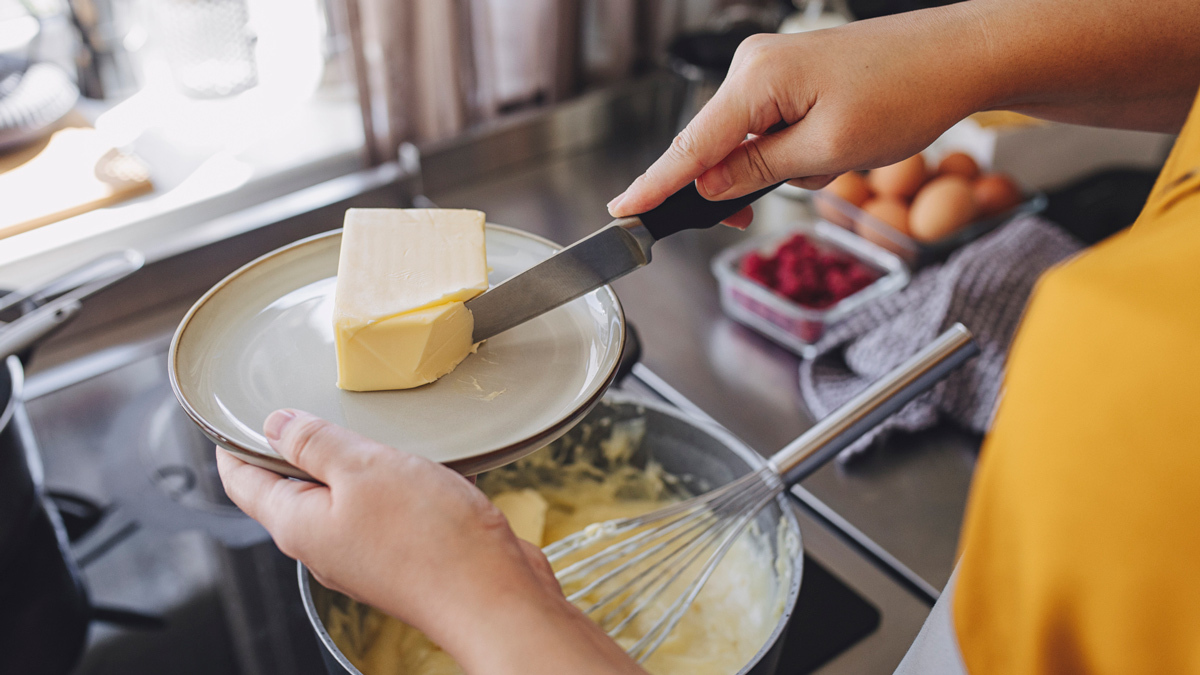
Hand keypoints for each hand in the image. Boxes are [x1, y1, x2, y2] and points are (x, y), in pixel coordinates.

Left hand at [217, 410, 643, 674]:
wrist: (493, 597)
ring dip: (350, 462)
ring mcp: (365, 553)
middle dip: (293, 448)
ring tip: (365, 425)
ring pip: (341, 497)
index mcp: (299, 524)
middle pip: (291, 490)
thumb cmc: (430, 540)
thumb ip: (316, 443)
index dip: (233, 443)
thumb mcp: (365, 468)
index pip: (244, 482)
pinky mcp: (404, 555)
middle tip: (302, 405)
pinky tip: (416, 462)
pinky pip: (382, 509)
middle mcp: (325, 544)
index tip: (232, 413)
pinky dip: (389, 481)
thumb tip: (276, 424)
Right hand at [608, 17, 987, 224]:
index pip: (690, 146)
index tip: (621, 212)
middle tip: (748, 218)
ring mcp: (773, 69)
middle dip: (736, 185)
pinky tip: (834, 150)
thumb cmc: (905, 95)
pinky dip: (793, 152)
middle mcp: (755, 66)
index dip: (655, 186)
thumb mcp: (827, 152)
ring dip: (779, 169)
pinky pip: (771, 128)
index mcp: (756, 78)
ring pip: (747, 143)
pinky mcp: (792, 77)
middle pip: (713, 146)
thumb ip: (758, 172)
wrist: (958, 57)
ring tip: (832, 163)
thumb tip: (707, 187)